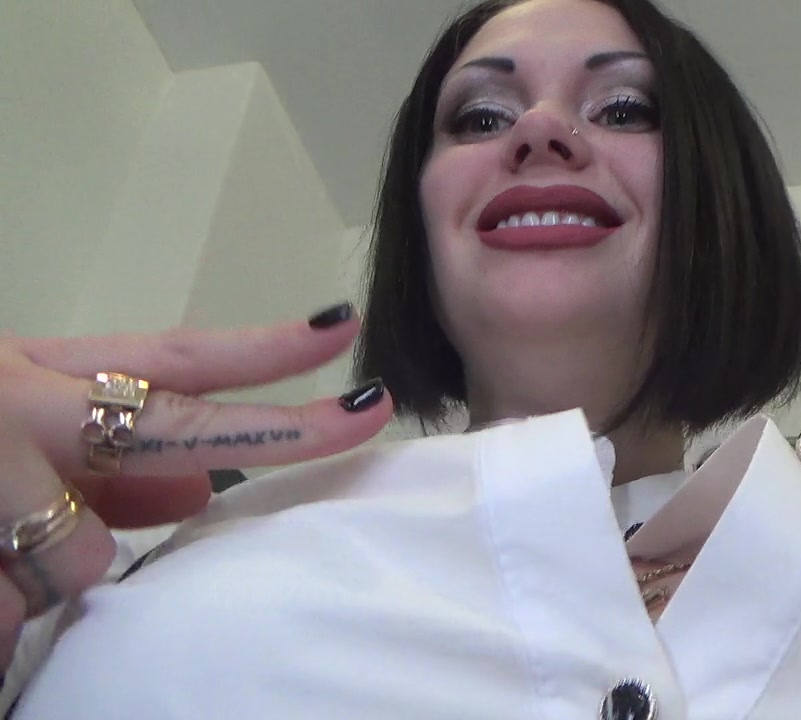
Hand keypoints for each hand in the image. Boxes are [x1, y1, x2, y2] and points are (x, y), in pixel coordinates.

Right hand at [0, 302, 391, 664]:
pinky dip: (1, 610)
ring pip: (84, 552)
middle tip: (369, 412)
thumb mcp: (20, 431)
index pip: (174, 359)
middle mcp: (28, 403)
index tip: (345, 327)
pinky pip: (15, 605)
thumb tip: (198, 491)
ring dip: (47, 569)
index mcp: (46, 374)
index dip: (266, 348)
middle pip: (181, 427)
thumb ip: (110, 467)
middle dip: (284, 429)